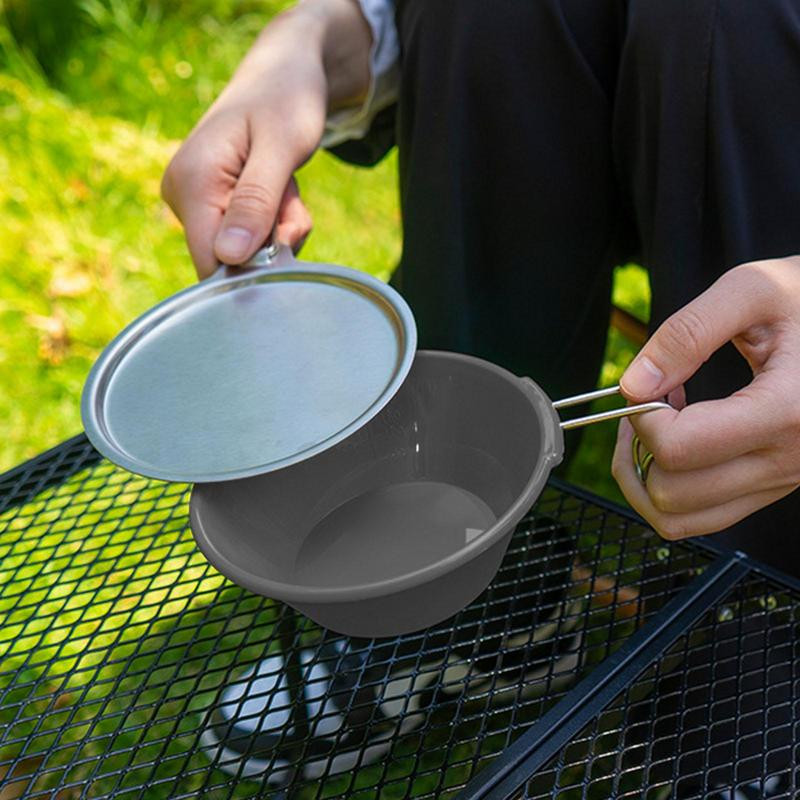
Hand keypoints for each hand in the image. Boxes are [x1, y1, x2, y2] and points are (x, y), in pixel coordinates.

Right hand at [161, 1, 371, 277]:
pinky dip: (273, 222)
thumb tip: (229, 257)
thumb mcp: (281, 150)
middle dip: (272, 243)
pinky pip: (247, 237)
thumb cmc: (286, 101)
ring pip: (243, 251)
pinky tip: (278, 190)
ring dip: (278, 230)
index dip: (252, 268)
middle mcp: (181, 194)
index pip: (211, 262)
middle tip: (290, 199)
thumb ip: (256, 203)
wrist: (284, 74)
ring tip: (285, 186)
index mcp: (191, 181)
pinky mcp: (209, 204)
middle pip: (231, 260)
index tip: (286, 238)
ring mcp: (192, 201)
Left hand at [612, 256, 799, 538]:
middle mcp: (787, 460)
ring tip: (655, 426)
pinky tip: (680, 440)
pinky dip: (672, 488)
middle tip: (645, 405)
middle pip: (671, 494)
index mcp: (786, 411)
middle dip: (636, 449)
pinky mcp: (774, 485)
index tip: (648, 383)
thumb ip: (685, 334)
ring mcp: (782, 480)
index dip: (641, 417)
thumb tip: (633, 385)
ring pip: (680, 518)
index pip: (678, 449)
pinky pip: (703, 516)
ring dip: (645, 477)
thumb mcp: (752, 290)